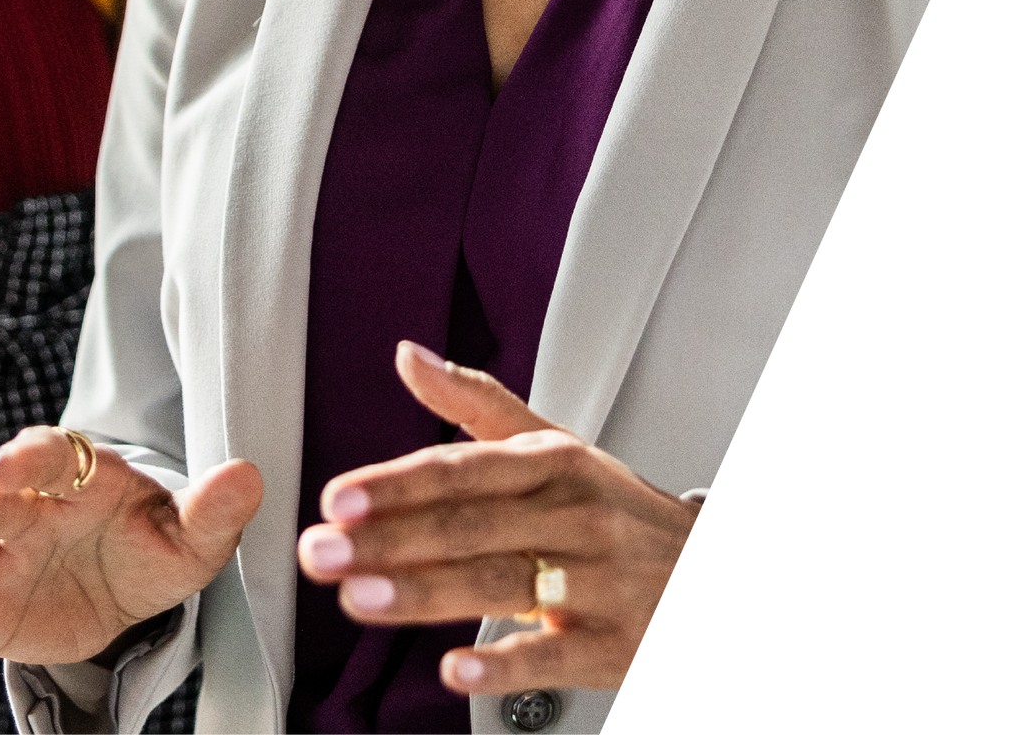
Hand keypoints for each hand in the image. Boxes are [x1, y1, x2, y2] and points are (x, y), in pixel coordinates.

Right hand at [0, 426, 262, 670]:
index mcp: (81, 480)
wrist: (132, 590)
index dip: (29, 456)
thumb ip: (215, 507)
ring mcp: (4, 564)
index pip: (52, 457)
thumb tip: (248, 474)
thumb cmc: (158, 544)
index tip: (7, 462)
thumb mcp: (195, 534)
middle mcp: (30, 513)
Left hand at [295, 342, 702, 696]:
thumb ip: (475, 403)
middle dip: (389, 540)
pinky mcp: (612, 643)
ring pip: (501, 583)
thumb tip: (407, 355)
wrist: (700, 567)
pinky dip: (503, 663)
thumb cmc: (612, 507)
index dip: (397, 483)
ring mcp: (596, 579)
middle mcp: (574, 514)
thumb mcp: (554, 444)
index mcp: (553, 461)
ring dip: (425, 593)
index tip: (337, 498)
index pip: (463, 468)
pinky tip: (455, 669)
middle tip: (322, 554)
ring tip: (360, 600)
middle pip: (470, 526)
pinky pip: (554, 654)